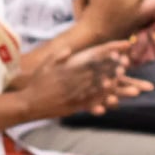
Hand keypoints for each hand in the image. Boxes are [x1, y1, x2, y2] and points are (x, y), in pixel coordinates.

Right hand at [13, 42, 148, 118]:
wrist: (28, 103)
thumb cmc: (37, 84)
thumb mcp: (45, 66)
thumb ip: (58, 56)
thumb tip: (68, 49)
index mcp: (67, 68)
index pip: (89, 59)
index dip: (104, 55)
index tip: (116, 52)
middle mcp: (72, 79)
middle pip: (95, 71)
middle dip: (111, 67)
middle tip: (125, 64)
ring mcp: (73, 92)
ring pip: (95, 86)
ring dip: (110, 83)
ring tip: (122, 80)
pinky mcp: (73, 105)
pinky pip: (90, 101)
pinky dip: (101, 99)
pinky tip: (112, 99)